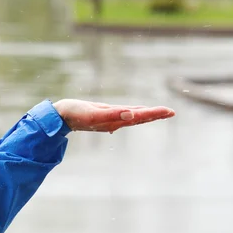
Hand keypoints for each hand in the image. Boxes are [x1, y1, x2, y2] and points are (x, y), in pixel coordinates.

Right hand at [52, 99, 174, 132]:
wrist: (61, 117)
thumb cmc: (76, 114)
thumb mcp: (94, 113)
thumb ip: (113, 115)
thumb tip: (132, 114)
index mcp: (115, 121)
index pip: (140, 116)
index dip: (155, 113)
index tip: (169, 111)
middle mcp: (115, 122)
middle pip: (139, 118)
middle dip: (155, 115)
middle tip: (171, 112)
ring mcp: (109, 120)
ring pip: (132, 117)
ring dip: (146, 115)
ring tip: (158, 112)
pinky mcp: (103, 116)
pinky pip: (123, 115)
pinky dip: (133, 114)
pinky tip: (134, 115)